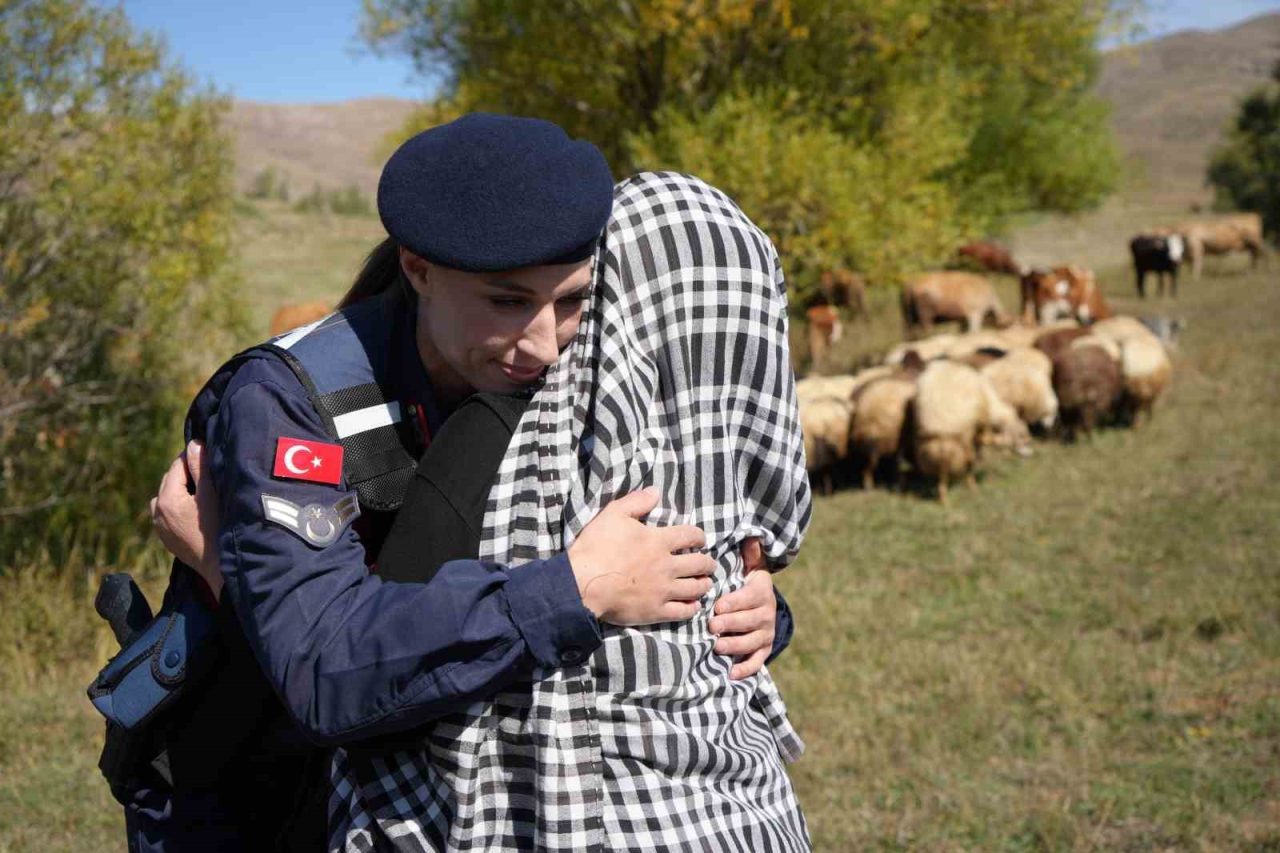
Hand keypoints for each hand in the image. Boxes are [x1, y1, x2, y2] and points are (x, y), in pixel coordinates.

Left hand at [150, 440, 222, 599]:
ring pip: (167, 497)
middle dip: (187, 475)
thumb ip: (201, 467)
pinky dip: (179, 507)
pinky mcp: (165, 538)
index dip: (194, 459)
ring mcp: (159, 526)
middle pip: (170, 480)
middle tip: (210, 476)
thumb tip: (193, 443)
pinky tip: (197, 512)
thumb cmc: (219, 528)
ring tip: (202, 495)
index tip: (210, 457)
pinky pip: (169, 513)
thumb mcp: (212, 494)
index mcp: (166, 498)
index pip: (178, 465)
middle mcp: (157, 511)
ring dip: (181, 491)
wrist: (218, 566)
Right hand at [568, 489, 715, 625]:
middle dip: (708, 563)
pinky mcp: (655, 611)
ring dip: (704, 584)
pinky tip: (694, 606)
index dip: (699, 536)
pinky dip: (692, 608)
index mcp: (659, 541)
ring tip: (705, 583)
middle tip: (709, 564)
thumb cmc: (597, 547)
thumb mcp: (613, 514)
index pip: (690, 536)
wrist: (583, 583)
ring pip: (695, 588)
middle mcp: (667, 566)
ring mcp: (663, 590)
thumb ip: (636, 502)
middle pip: (699, 564)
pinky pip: (682, 612)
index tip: (701, 540)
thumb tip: (656, 492)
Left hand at [709, 538, 775, 679]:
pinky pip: (757, 660)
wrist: (761, 605)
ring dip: (735, 645)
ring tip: (717, 647)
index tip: (717, 606)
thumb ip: (750, 555)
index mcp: (761, 592)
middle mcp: (767, 614)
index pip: (750, 597)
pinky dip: (746, 668)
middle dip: (731, 624)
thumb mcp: (750, 567)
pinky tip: (732, 674)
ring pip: (752, 642)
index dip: (735, 602)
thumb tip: (751, 537)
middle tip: (712, 626)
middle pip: (750, 621)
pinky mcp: (763, 649)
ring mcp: (765, 633)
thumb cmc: (747, 584)